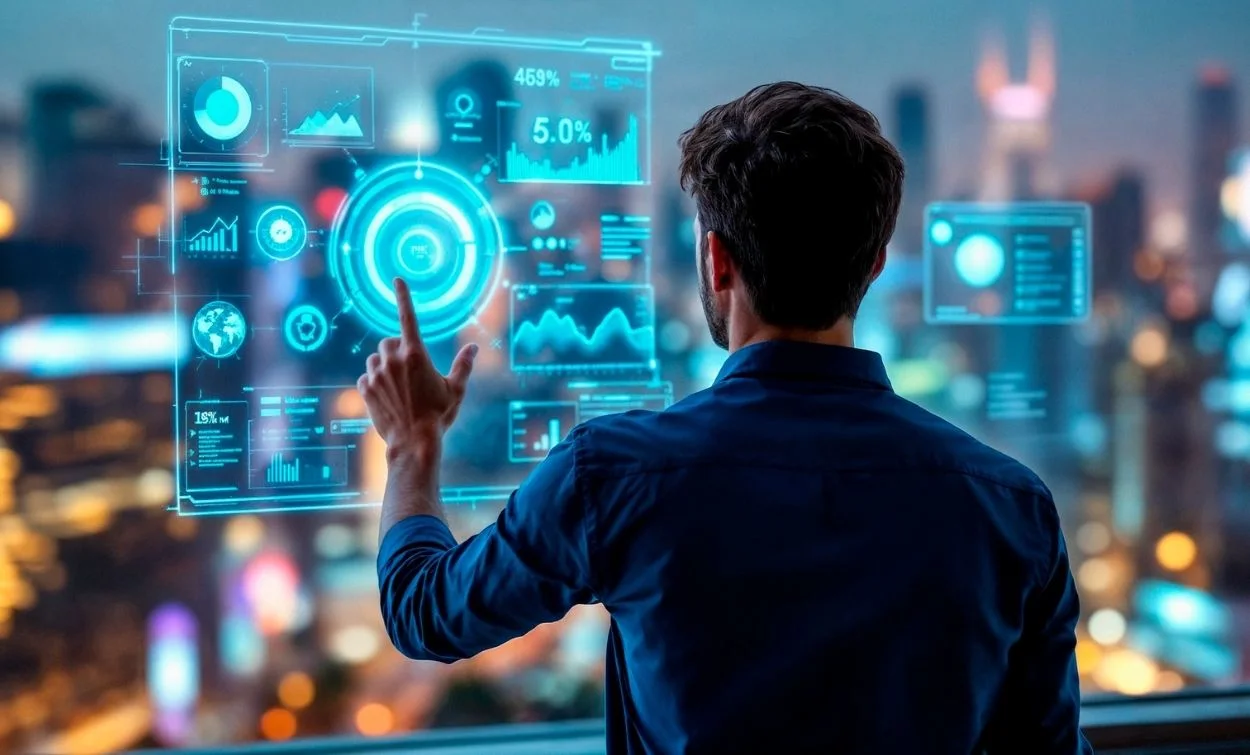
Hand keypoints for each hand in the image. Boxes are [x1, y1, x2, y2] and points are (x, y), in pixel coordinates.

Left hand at [357, 278, 478, 460]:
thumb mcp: (456, 390)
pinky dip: (373, 383)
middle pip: (388, 342)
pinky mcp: (365, 389)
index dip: (403, 296)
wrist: (414, 442)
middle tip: (408, 371)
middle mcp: (393, 360)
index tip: (397, 279)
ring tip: (398, 388)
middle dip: (396, 351)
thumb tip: (474, 348)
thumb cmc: (438, 416)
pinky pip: (365, 377)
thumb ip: (463, 366)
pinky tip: (386, 398)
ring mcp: (376, 374)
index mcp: (416, 354)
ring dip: (384, 366)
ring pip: (375, 359)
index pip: (408, 317)